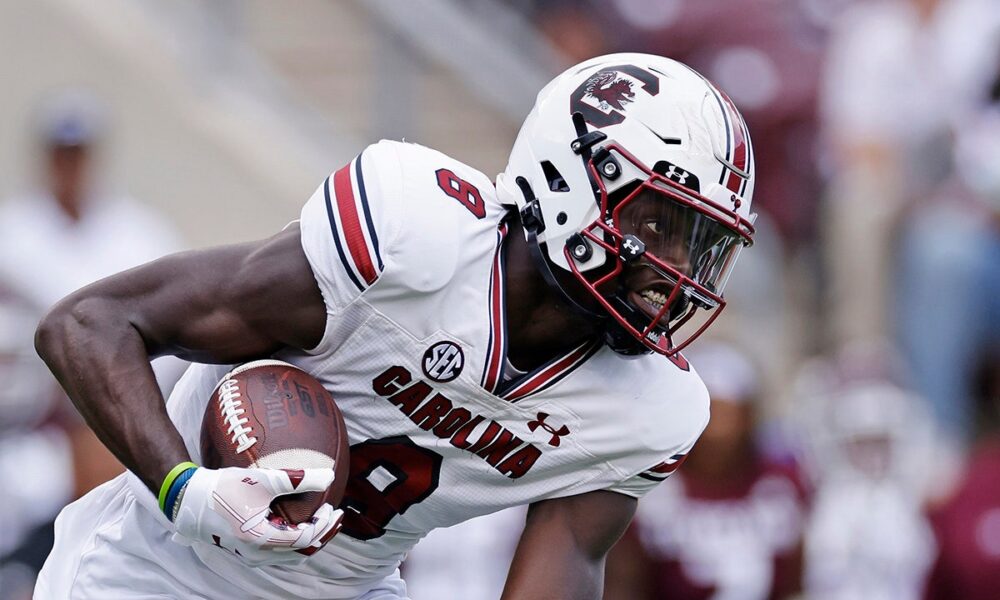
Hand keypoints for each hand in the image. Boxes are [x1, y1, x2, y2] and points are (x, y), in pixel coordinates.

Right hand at [171, 466, 343, 565]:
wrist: (189, 500)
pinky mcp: (247, 550)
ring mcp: (251, 555)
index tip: (332, 506)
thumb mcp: (262, 481)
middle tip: (335, 516)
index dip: (324, 524)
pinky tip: (298, 521)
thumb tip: (329, 477)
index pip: (305, 538)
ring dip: (309, 538)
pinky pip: (279, 551)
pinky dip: (294, 539)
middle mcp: (258, 554)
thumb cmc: (222, 489)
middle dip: (322, 534)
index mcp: (262, 540)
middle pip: (302, 551)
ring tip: (321, 519)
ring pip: (291, 554)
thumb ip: (296, 479)